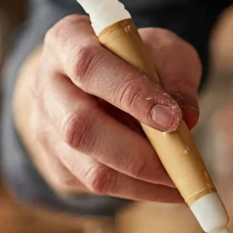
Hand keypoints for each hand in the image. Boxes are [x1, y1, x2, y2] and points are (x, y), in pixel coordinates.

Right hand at [13, 15, 201, 201]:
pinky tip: (163, 185)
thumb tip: (188, 116)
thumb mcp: (162, 51)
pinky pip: (95, 187)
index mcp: (66, 41)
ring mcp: (44, 128)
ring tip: (183, 183)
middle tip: (183, 166)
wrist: (101, 81)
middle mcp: (45, 84)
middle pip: (79, 126)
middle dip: (138, 153)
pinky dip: (137, 190)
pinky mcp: (55, 163)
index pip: (89, 66)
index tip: (172, 119)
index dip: (130, 93)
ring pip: (89, 168)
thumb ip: (177, 75)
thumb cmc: (137, 60)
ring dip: (143, 182)